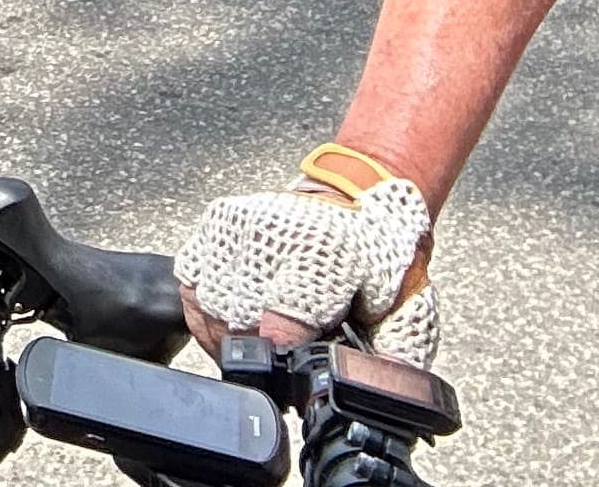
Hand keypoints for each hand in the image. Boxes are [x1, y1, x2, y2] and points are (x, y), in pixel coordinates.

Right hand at [175, 150, 438, 367]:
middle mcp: (271, 234)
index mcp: (323, 255)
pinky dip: (209, 315)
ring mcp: (237, 227)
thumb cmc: (379, 262)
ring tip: (270, 333)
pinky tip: (239, 320)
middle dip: (265, 355)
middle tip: (294, 350)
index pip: (277, 330)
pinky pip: (192, 289)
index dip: (286, 364)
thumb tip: (372, 399)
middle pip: (240, 327)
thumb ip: (392, 362)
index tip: (302, 371)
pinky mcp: (215, 224)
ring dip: (235, 338)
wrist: (360, 200)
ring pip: (210, 312)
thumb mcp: (406, 313)